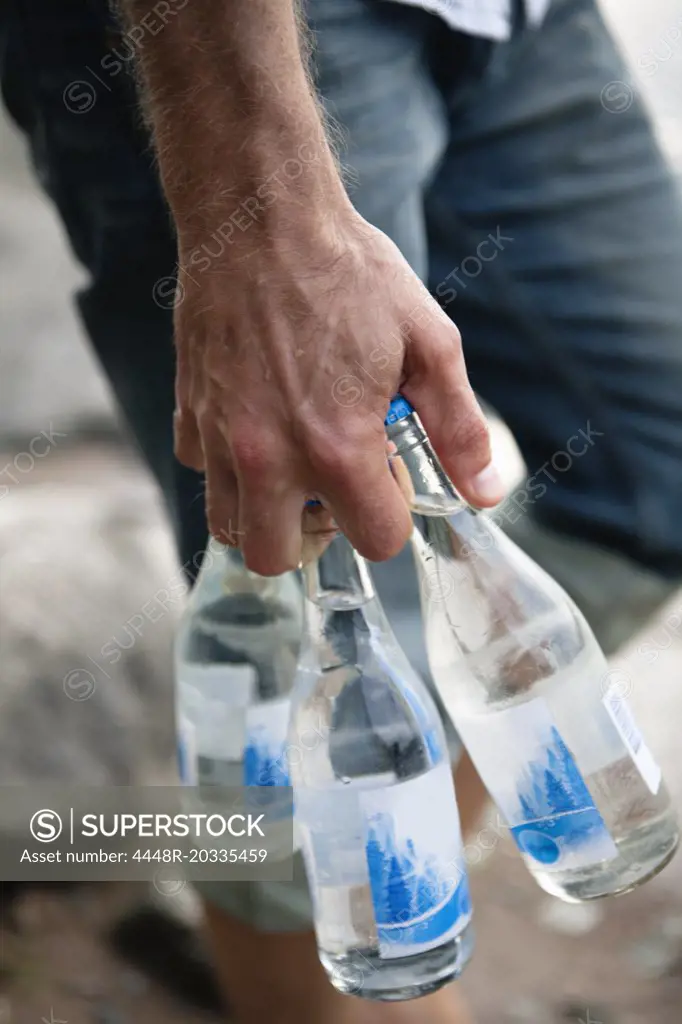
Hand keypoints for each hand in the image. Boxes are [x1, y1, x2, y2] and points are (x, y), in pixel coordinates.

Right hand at [174, 207, 503, 574]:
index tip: (387, 472)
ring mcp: (221, 440)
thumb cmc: (350, 274)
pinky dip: (229, 465)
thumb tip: (485, 493)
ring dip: (266, 513)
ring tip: (293, 464)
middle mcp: (269, 458)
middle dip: (316, 537)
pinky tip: (256, 423)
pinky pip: (203, 472)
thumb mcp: (429, 343)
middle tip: (333, 487)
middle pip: (280, 559)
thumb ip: (458, 428)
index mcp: (338, 447)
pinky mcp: (188, 413)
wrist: (262, 217)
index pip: (375, 541)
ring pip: (230, 528)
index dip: (390, 516)